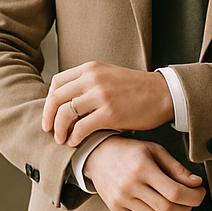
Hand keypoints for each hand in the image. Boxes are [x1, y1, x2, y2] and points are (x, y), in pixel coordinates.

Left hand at [42, 62, 174, 145]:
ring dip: (59, 130)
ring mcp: (101, 95)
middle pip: (56, 98)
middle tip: (49, 130)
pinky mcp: (110, 113)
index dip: (49, 102)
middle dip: (48, 117)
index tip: (50, 115)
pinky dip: (74, 137)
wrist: (163, 93)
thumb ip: (88, 84)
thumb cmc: (136, 90)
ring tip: (62, 140)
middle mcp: (93, 78)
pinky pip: (81, 127)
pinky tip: (76, 142)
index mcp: (91, 68)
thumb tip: (66, 102)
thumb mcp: (108, 77)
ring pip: (65, 113)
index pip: (57, 83)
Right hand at [83, 138, 204, 210]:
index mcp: (142, 168)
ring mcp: (122, 200)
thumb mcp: (155, 150)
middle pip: (167, 208)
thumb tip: (195, 183)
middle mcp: (130, 186)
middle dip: (186, 207)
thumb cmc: (127, 151)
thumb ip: (176, 168)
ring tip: (177, 205)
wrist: (98, 155)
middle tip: (191, 199)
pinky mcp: (116, 209)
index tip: (200, 193)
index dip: (193, 196)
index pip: (174, 191)